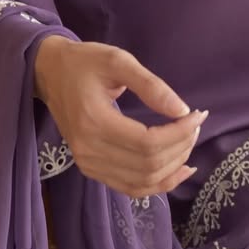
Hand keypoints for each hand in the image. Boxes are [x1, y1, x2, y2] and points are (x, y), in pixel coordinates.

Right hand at [33, 35, 207, 198]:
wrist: (50, 73)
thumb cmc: (85, 62)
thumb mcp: (118, 61)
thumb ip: (151, 85)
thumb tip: (182, 109)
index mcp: (94, 121)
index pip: (147, 142)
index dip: (179, 133)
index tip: (198, 114)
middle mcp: (88, 150)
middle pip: (148, 164)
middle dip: (181, 146)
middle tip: (196, 123)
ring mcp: (88, 164)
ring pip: (142, 181)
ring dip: (174, 165)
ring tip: (189, 139)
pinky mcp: (91, 169)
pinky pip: (130, 188)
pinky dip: (158, 184)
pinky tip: (179, 169)